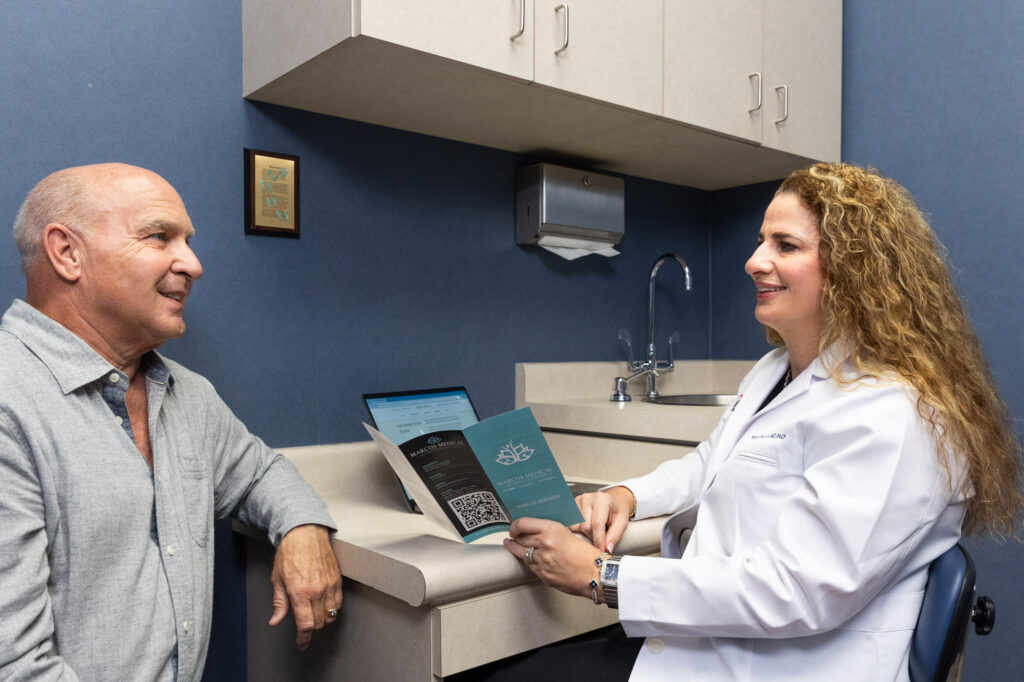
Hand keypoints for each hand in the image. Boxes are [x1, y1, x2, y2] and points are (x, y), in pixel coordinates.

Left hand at [268, 524, 342, 649]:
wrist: (305, 533)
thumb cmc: (290, 553)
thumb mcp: (277, 579)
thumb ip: (279, 603)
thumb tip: (276, 620)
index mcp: (300, 592)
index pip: (306, 625)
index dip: (304, 638)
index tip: (302, 643)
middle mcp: (317, 591)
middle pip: (319, 623)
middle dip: (311, 628)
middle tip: (304, 626)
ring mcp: (329, 585)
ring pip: (331, 615)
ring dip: (322, 619)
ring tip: (314, 614)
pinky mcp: (337, 579)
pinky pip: (338, 603)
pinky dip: (332, 609)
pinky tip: (324, 605)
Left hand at [503, 517, 602, 598]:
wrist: (595, 574)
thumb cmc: (586, 554)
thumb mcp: (567, 533)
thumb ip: (549, 531)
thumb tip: (533, 530)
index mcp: (552, 530)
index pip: (522, 524)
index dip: (514, 526)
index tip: (513, 528)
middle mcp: (545, 543)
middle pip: (519, 539)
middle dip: (514, 538)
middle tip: (512, 537)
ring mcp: (542, 560)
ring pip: (520, 553)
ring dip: (516, 549)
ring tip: (513, 546)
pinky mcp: (542, 574)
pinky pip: (530, 566)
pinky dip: (528, 562)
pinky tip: (530, 559)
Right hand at [570, 486, 633, 552]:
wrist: (615, 500)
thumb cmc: (618, 510)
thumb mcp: (622, 522)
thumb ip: (614, 536)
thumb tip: (607, 549)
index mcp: (602, 499)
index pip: (597, 524)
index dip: (599, 540)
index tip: (601, 550)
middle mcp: (588, 498)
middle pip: (585, 527)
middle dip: (593, 537)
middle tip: (602, 538)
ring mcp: (579, 500)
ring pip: (577, 526)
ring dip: (586, 533)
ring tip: (595, 529)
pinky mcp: (573, 504)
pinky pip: (572, 523)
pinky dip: (579, 528)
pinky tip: (588, 525)